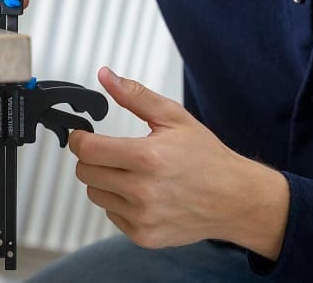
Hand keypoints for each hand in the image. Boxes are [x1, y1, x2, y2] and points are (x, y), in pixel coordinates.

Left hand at [68, 67, 288, 259]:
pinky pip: (111, 214)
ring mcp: (142, 217)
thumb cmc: (206, 156)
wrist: (233, 198)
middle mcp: (142, 191)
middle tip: (112, 150)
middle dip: (92, 158)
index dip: (79, 139)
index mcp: (147, 157)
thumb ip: (134, 95)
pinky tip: (142, 192)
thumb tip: (106, 76)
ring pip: (95, 194)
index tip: (83, 134)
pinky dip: (119, 202)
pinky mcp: (144, 236)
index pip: (88, 150)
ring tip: (132, 171)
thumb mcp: (173, 116)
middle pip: (85, 173)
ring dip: (105, 180)